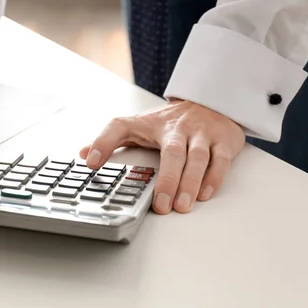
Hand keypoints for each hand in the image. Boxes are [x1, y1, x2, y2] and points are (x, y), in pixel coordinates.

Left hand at [79, 100, 245, 213]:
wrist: (211, 102)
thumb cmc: (171, 121)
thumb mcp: (139, 125)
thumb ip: (112, 138)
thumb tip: (84, 155)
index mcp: (152, 124)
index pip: (120, 127)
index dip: (103, 142)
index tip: (91, 162)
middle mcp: (178, 128)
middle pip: (171, 152)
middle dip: (166, 179)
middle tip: (161, 206)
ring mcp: (202, 133)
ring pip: (197, 157)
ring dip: (190, 183)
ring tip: (182, 205)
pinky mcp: (223, 141)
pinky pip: (220, 160)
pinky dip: (213, 178)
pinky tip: (204, 194)